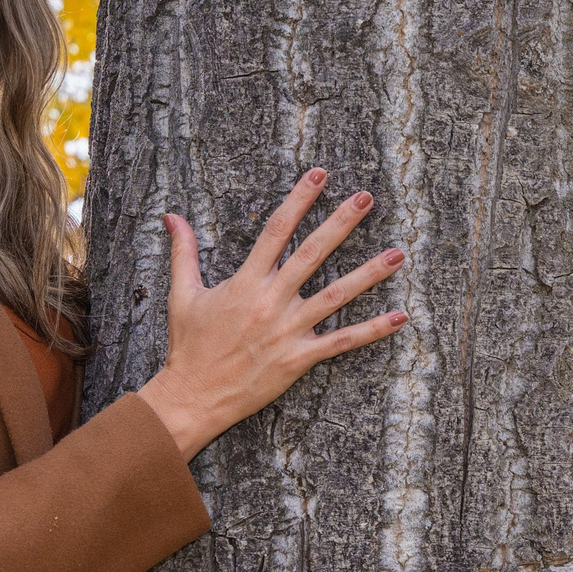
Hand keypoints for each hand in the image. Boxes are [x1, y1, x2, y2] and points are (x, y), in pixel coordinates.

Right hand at [134, 169, 408, 458]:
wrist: (193, 395)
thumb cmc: (189, 345)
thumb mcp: (182, 294)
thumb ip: (183, 251)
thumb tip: (172, 215)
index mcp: (246, 281)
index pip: (277, 230)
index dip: (299, 199)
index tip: (320, 175)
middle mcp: (271, 301)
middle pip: (313, 253)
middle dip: (341, 223)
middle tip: (367, 198)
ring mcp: (288, 329)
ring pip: (336, 296)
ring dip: (370, 273)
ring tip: (398, 254)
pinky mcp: (299, 358)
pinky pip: (342, 341)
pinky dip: (373, 330)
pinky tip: (400, 317)